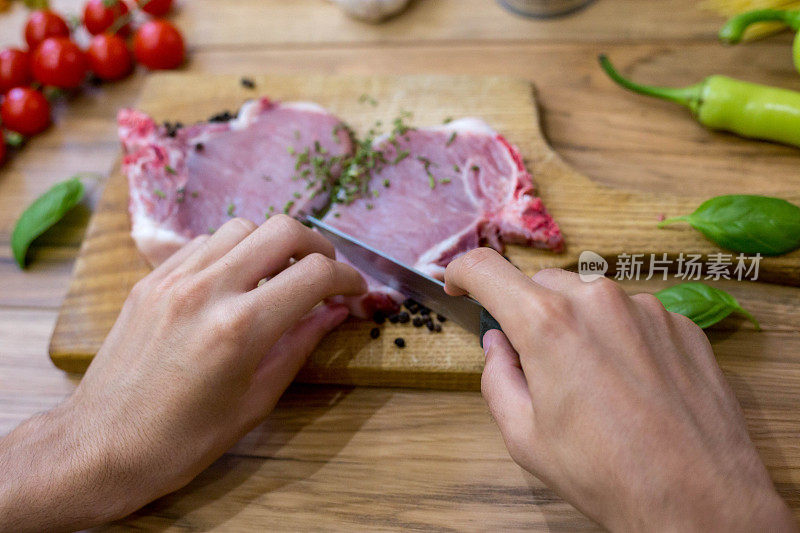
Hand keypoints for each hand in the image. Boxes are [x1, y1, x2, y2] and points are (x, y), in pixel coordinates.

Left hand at [0, 216, 365, 531]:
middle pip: (282, 229)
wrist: (101, 446)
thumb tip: (335, 311)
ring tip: (279, 277)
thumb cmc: (183, 440)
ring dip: (271, 245)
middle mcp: (207, 290)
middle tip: (325, 273)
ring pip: (241, 227)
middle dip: (317, 246)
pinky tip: (236, 281)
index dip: (348, 278)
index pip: (314, 275)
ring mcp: (173, 279)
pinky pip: (203, 243)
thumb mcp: (255, 400)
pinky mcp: (150, 280)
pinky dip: (232, 251)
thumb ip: (299, 346)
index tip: (355, 290)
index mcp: (240, 328)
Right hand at [445, 249, 795, 531]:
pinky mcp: (681, 323)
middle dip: (528, 314)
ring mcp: (645, 308)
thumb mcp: (524, 436)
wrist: (700, 501)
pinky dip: (620, 336)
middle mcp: (597, 300)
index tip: (460, 285)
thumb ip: (497, 378)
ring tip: (594, 383)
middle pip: (541, 285)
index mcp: (547, 324)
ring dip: (578, 325)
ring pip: (589, 298)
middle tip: (538, 365)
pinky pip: (633, 315)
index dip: (463, 273)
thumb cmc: (608, 474)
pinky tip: (631, 384)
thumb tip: (497, 344)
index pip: (486, 270)